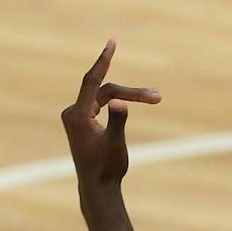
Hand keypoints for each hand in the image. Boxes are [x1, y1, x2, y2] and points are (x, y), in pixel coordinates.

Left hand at [61, 40, 160, 185]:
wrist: (98, 187)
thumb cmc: (107, 168)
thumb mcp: (116, 145)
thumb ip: (118, 122)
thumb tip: (120, 103)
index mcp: (78, 116)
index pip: (92, 81)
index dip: (103, 61)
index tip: (112, 43)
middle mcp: (74, 113)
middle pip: (106, 90)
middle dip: (132, 93)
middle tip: (157, 97)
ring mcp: (77, 116)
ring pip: (106, 96)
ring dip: (129, 96)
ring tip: (155, 98)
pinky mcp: (83, 120)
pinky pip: (102, 102)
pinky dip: (120, 101)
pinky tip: (135, 101)